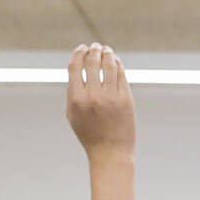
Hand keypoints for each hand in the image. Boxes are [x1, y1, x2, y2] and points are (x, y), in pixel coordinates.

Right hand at [66, 44, 133, 158]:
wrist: (111, 152)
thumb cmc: (90, 134)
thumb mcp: (73, 115)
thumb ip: (72, 91)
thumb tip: (77, 67)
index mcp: (76, 99)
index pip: (76, 66)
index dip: (78, 53)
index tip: (81, 48)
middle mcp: (93, 96)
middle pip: (93, 61)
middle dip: (93, 50)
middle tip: (95, 46)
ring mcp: (111, 97)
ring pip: (110, 65)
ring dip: (107, 53)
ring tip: (106, 50)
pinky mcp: (126, 99)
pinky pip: (122, 75)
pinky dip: (118, 65)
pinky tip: (116, 62)